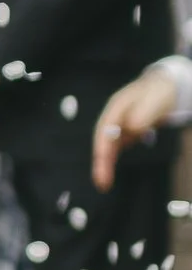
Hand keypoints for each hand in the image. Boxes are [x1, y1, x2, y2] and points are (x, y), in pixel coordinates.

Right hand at [93, 66, 182, 189]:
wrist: (167, 86)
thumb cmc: (160, 91)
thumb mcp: (154, 100)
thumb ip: (144, 114)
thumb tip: (132, 128)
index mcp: (117, 107)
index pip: (105, 129)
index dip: (103, 146)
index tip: (102, 161)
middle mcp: (114, 118)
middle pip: (103, 140)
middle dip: (101, 161)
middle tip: (101, 182)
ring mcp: (120, 126)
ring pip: (108, 146)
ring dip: (104, 164)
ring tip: (103, 183)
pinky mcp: (127, 133)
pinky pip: (116, 148)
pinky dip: (112, 160)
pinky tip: (110, 172)